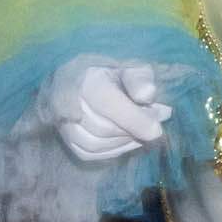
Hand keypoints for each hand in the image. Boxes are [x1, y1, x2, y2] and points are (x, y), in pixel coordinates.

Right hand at [44, 58, 170, 163]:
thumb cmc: (115, 75)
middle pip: (101, 127)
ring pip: (94, 144)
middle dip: (131, 130)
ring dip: (123, 142)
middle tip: (154, 126)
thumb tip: (148, 94)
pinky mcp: (67, 140)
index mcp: (86, 78)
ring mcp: (64, 122)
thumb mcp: (132, 68)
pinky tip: (129, 140)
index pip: (107, 102)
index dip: (134, 118)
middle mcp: (69, 101)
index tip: (157, 131)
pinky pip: (89, 153)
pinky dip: (113, 150)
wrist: (87, 81)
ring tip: (143, 131)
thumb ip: (140, 79)